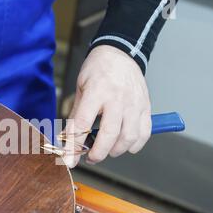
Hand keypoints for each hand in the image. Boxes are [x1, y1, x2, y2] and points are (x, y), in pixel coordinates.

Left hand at [63, 45, 151, 167]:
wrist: (121, 52)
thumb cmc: (97, 69)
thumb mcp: (80, 88)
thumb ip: (76, 114)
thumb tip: (67, 139)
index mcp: (96, 92)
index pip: (82, 124)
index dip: (74, 145)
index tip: (69, 160)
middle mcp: (117, 99)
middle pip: (109, 135)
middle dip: (98, 153)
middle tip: (90, 158)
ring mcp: (134, 103)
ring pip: (128, 137)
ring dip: (116, 151)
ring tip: (107, 151)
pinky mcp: (145, 107)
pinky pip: (144, 133)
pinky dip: (135, 145)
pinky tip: (125, 146)